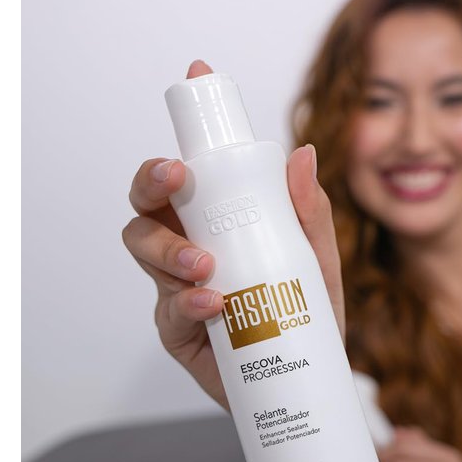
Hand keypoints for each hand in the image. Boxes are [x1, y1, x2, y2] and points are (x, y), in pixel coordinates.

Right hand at [122, 60, 343, 410]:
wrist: (306, 382)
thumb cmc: (308, 318)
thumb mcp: (318, 263)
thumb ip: (311, 215)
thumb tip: (304, 156)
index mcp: (219, 222)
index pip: (193, 173)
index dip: (190, 125)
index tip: (197, 79)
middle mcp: (189, 246)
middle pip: (146, 203)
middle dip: (151, 182)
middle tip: (177, 180)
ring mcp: (176, 288)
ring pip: (143, 249)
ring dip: (169, 248)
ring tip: (208, 265)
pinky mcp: (177, 331)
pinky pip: (166, 309)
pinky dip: (186, 301)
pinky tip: (211, 303)